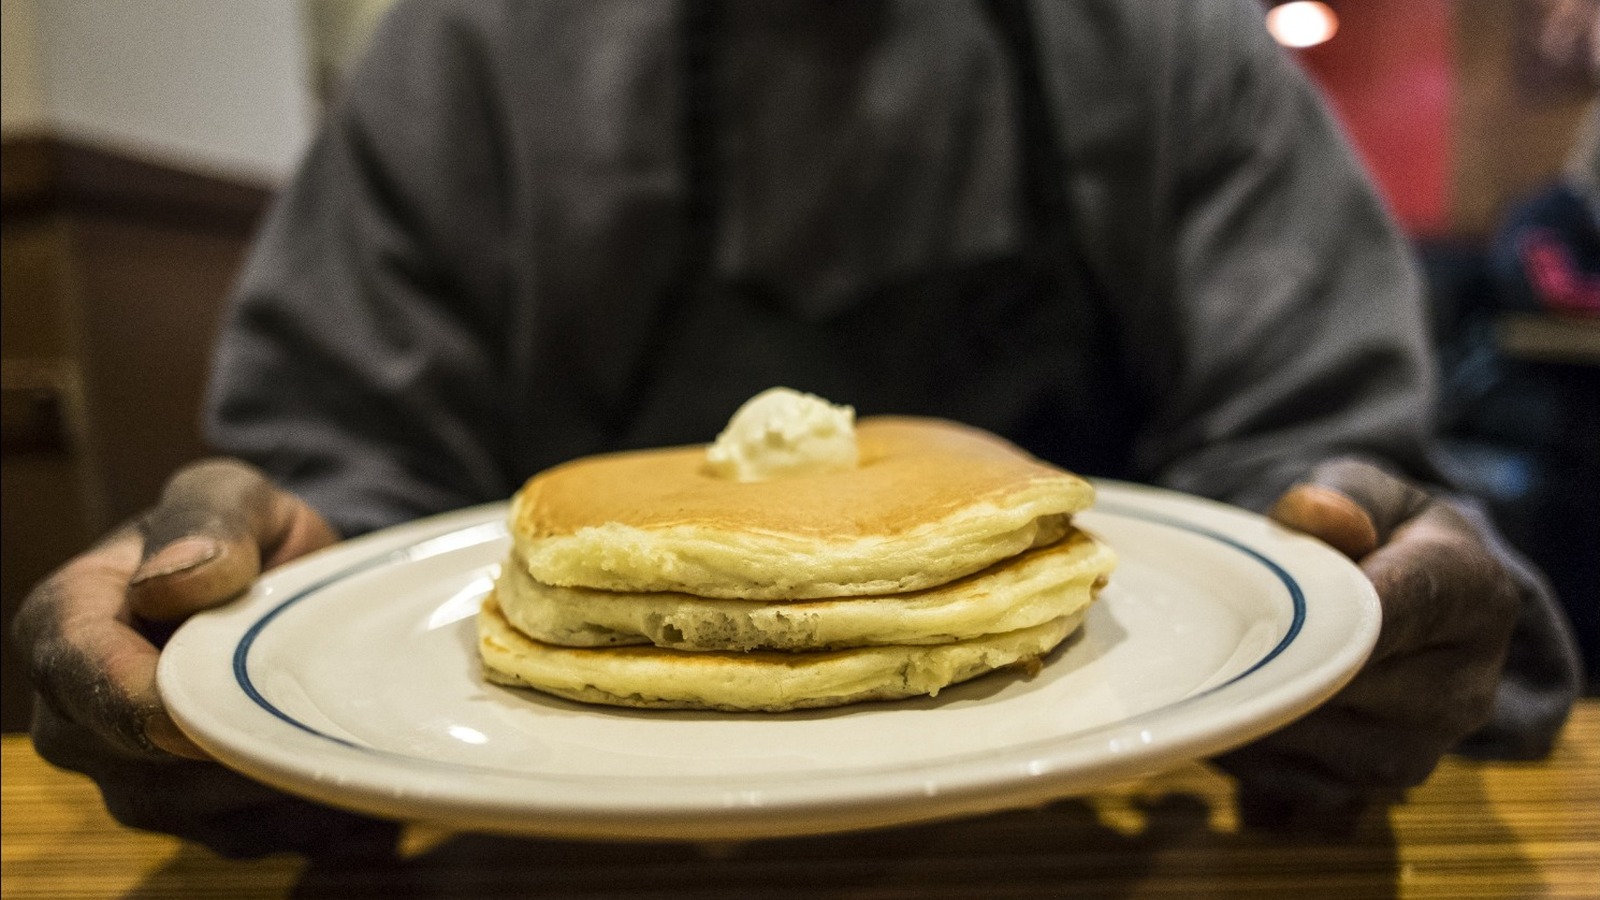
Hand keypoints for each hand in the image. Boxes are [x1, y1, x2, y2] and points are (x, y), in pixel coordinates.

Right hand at [12, 459, 395, 856]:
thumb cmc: (242, 534)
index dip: (149, 701)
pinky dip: (301, 808)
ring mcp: (127, 776)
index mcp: (61, 626)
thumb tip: (167, 583)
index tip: (223, 701)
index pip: (85, 678)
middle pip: (141, 763)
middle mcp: (74, 718)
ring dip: (272, 780)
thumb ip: (206, 521)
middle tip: (317, 713)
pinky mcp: (187, 816)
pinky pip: (243, 835)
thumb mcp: (231, 495)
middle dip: (231, 743)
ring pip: (196, 810)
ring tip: (341, 732)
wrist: (280, 583)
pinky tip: (344, 765)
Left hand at [1213, 457, 1520, 832]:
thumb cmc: (1380, 534)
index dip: (1317, 612)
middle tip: (1209, 637)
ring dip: (1252, 711)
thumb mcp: (1369, 492)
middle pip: (1345, 688)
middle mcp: (1464, 689)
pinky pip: (1295, 783)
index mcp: (1476, 599)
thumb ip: (1345, 496)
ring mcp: (1423, 749)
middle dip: (1273, 663)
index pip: (1390, 612)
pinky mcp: (1376, 789)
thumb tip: (1317, 514)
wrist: (1409, 599)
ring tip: (1213, 669)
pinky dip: (1249, 751)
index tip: (1258, 604)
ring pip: (1315, 746)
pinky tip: (1226, 708)